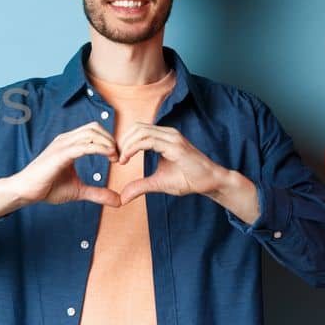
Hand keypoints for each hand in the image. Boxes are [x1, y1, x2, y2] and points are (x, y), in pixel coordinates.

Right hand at [0, 123, 123, 217]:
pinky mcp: (60, 154)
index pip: (93, 132)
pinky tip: (109, 157)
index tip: (118, 157)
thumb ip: (97, 193)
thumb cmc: (46, 188)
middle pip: (94, 128)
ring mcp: (62, 145)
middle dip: (111, 139)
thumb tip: (119, 201)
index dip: (109, 141)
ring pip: (91, 133)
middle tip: (120, 156)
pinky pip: (84, 145)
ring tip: (115, 157)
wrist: (25, 192)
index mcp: (68, 144)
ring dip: (108, 143)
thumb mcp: (78, 191)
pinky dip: (101, 148)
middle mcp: (65, 140)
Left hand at [115, 122, 234, 204]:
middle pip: (136, 128)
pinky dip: (133, 148)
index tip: (116, 157)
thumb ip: (140, 186)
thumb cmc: (187, 179)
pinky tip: (126, 159)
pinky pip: (148, 141)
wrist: (209, 182)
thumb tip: (122, 197)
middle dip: (122, 141)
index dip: (124, 141)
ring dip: (126, 144)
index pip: (138, 130)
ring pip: (140, 132)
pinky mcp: (175, 146)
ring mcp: (172, 138)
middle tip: (115, 158)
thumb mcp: (158, 183)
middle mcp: (167, 133)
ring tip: (120, 159)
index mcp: (164, 137)